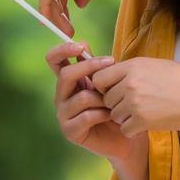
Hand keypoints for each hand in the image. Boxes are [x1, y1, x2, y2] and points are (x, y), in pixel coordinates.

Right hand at [46, 41, 144, 164]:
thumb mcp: (107, 82)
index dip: (62, 50)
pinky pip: (87, 116)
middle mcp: (61, 97)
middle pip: (66, 75)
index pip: (53, 61)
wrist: (125, 137)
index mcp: (68, 82)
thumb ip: (95, 65)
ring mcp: (63, 115)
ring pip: (82, 97)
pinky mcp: (70, 131)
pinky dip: (103, 113)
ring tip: (115, 102)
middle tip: (111, 62)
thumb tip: (83, 42)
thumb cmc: (117, 106)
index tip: (80, 45)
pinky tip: (113, 115)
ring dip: (103, 97)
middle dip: (90, 67)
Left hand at [92, 58, 179, 137]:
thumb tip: (112, 77)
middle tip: (133, 106)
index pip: (99, 78)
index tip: (115, 92)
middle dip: (116, 104)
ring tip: (143, 113)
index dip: (104, 87)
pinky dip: (133, 129)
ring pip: (114, 115)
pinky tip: (147, 123)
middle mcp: (130, 82)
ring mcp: (135, 102)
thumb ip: (132, 71)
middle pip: (106, 99)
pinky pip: (124, 129)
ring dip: (125, 117)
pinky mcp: (142, 120)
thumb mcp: (154, 66)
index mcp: (132, 66)